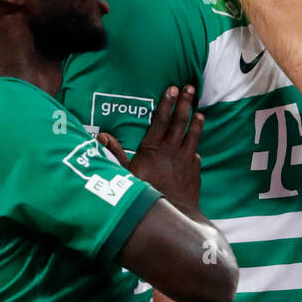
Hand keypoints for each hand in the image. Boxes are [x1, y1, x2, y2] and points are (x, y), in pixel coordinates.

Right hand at [98, 85, 202, 206]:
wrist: (172, 213)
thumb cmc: (144, 194)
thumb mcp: (125, 174)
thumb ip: (116, 153)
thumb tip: (102, 136)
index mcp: (153, 148)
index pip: (161, 119)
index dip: (167, 103)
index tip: (172, 89)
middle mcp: (172, 150)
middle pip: (180, 121)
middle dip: (185, 103)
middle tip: (190, 88)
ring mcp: (186, 160)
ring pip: (193, 136)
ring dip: (196, 122)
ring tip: (199, 112)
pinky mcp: (195, 171)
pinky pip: (196, 156)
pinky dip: (195, 150)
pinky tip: (196, 149)